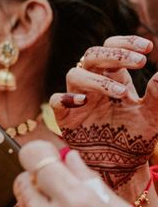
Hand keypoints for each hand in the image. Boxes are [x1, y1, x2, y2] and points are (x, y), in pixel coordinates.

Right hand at [51, 35, 157, 188]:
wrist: (119, 163)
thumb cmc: (134, 135)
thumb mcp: (152, 115)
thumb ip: (157, 95)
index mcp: (112, 76)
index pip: (111, 47)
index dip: (126, 42)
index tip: (148, 47)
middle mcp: (92, 82)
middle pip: (93, 54)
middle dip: (115, 54)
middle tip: (139, 61)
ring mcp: (77, 97)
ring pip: (75, 73)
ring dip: (98, 80)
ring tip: (123, 93)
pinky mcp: (64, 115)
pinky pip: (58, 99)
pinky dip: (69, 97)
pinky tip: (84, 101)